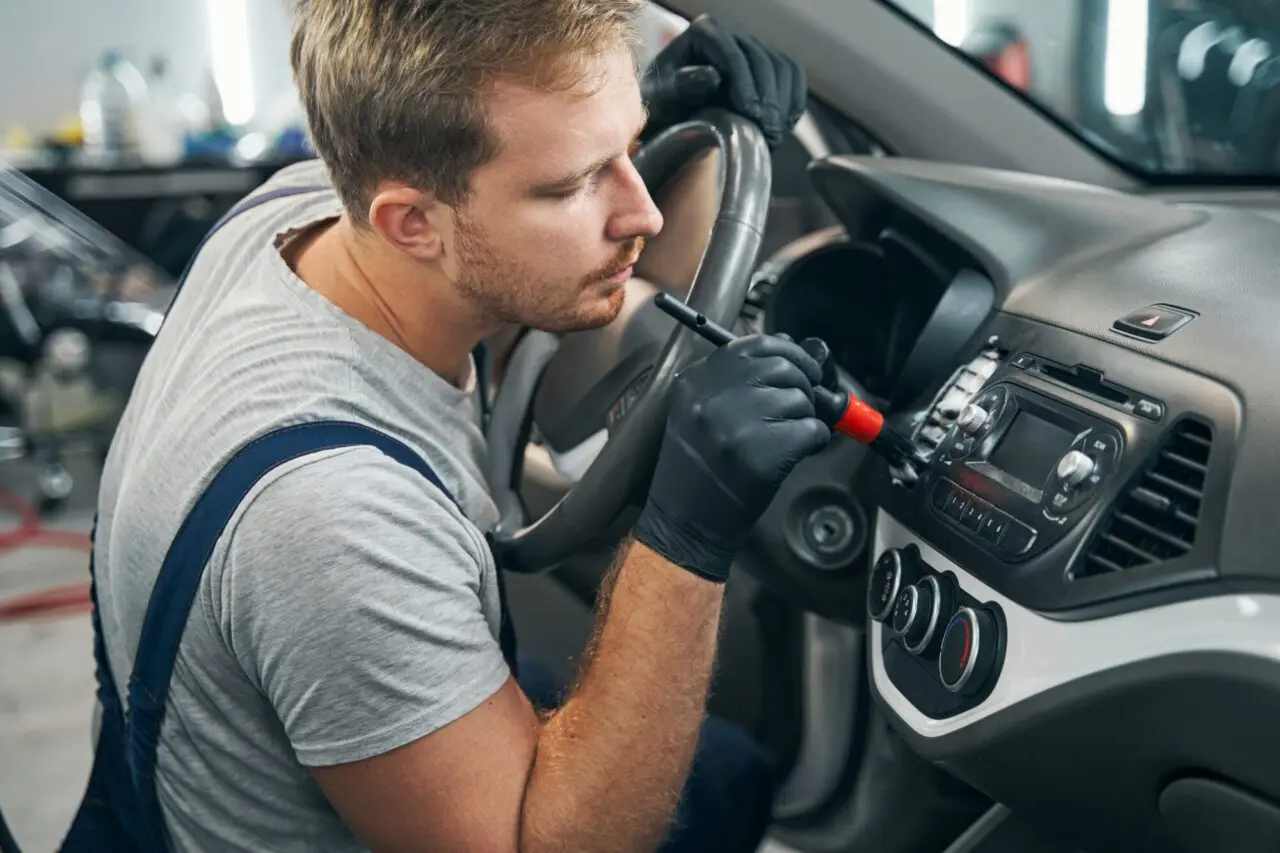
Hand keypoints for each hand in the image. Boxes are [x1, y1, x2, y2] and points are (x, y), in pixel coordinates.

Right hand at [633, 334, 831, 581]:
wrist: (684, 522)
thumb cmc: (698, 467)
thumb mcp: (699, 411)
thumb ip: (738, 381)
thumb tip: (794, 356)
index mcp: (698, 380)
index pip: (757, 344)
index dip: (790, 352)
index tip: (803, 367)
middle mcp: (714, 397)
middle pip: (784, 368)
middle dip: (803, 387)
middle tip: (801, 407)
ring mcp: (738, 425)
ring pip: (801, 400)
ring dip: (805, 419)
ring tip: (785, 439)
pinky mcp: (763, 454)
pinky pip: (812, 431)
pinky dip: (814, 442)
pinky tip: (794, 454)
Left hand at [641, 14, 807, 148]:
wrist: (672, 112)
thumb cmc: (663, 106)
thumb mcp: (662, 99)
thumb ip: (681, 87)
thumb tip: (713, 76)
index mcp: (703, 32)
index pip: (733, 53)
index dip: (746, 84)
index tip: (751, 114)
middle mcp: (731, 33)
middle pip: (762, 59)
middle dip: (768, 98)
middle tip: (768, 131)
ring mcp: (752, 46)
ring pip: (782, 66)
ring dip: (782, 102)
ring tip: (774, 133)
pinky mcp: (767, 62)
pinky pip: (792, 74)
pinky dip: (794, 99)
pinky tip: (786, 123)